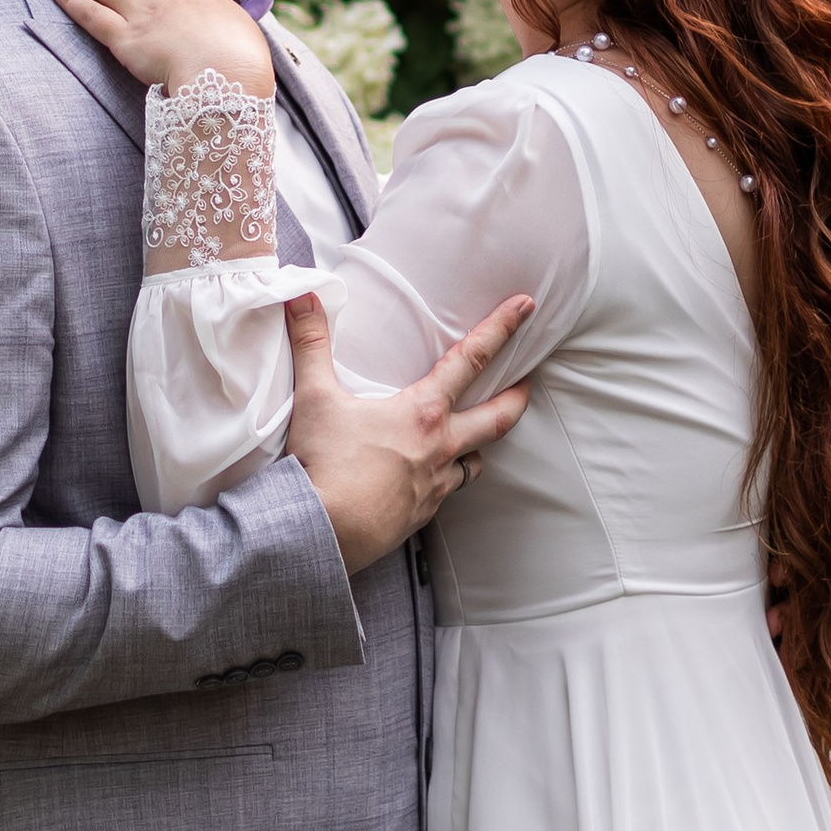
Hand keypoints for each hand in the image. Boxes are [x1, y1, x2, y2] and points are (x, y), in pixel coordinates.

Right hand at [287, 287, 531, 571]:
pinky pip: (446, 492)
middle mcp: (439, 448)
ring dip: (476, 447)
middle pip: (495, 418)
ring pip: (473, 462)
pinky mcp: (421, 514)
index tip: (526, 307)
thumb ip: (312, 343)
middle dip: (516, 398)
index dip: (501, 328)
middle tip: (528, 385)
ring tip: (471, 439)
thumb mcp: (314, 397)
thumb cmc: (323, 464)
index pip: (471, 360)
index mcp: (422, 413)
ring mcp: (435, 485)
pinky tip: (430, 479)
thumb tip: (302, 297)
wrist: (321, 533)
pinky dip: (445, 480)